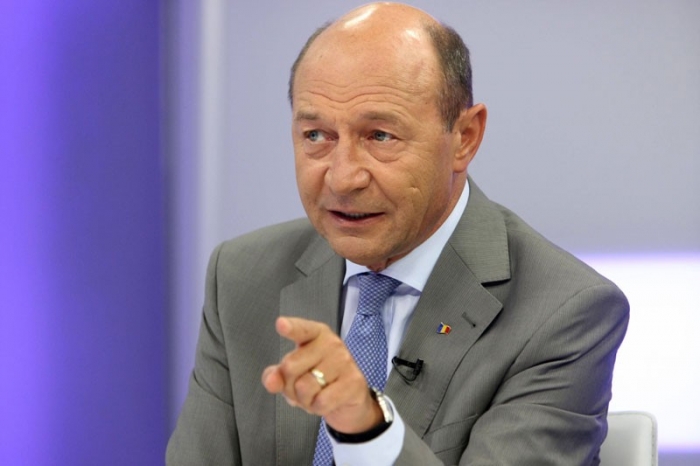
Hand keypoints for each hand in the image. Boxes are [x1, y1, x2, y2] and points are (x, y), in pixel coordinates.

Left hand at [261, 316, 382, 433]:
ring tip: (315, 395)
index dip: (290, 328)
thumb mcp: (294, 375)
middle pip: (290, 367)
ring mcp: (344, 361)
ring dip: (304, 400)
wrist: (351, 398)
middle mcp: (331, 343)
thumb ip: (277, 374)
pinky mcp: (353, 381)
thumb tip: (271, 381)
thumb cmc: (319, 380)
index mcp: (315, 334)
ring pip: (304, 388)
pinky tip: (326, 402)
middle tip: (302, 388)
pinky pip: (321, 402)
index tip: (281, 324)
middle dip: (289, 386)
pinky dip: (317, 408)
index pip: (301, 330)